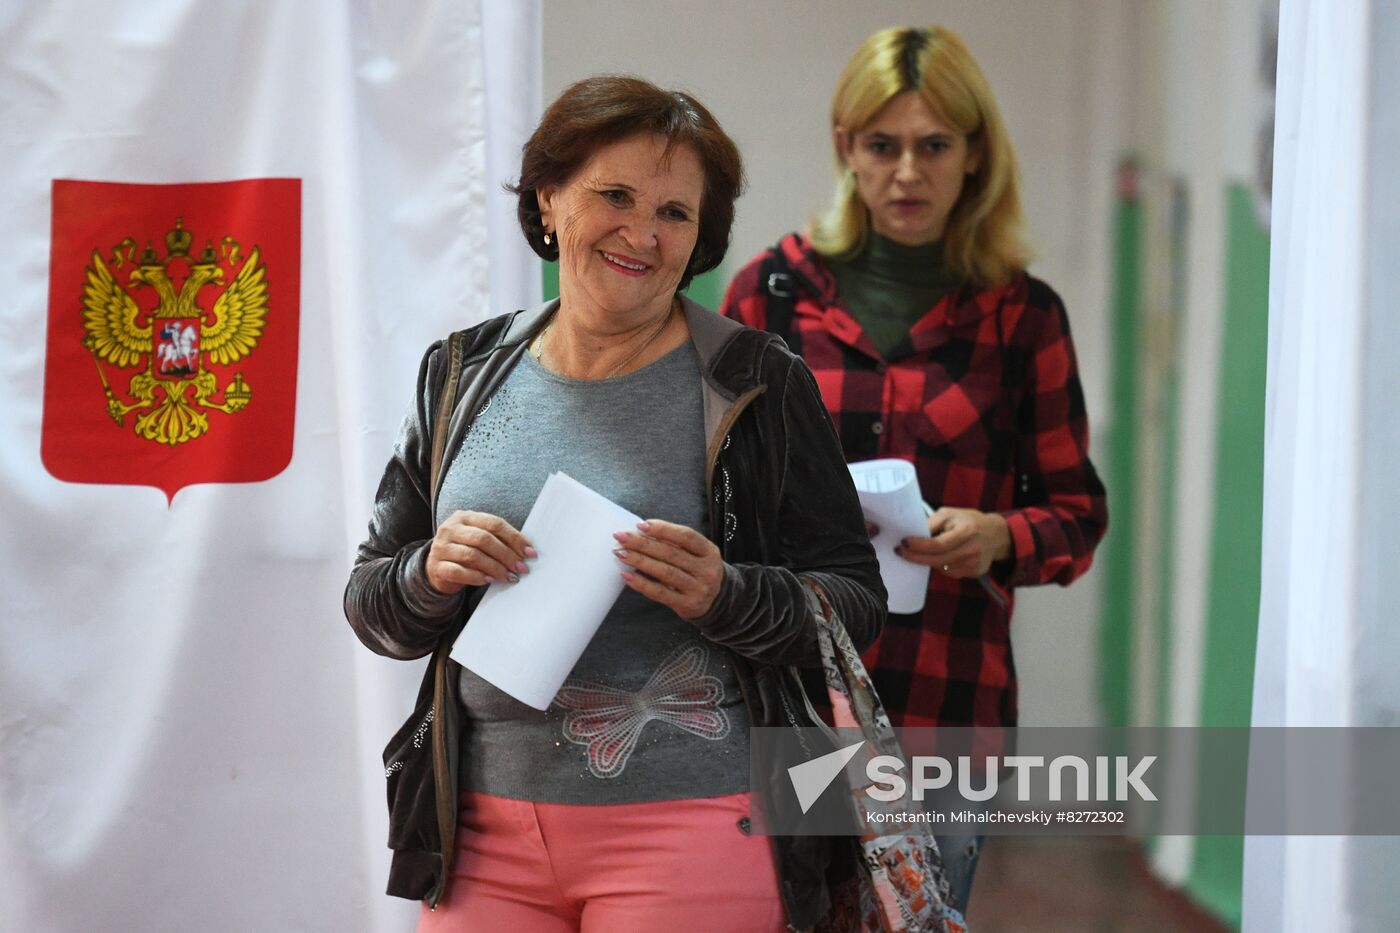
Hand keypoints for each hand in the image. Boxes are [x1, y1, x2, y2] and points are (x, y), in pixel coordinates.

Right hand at [426, 510, 534, 594]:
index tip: (530, 552)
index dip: (514, 538)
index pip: (494, 523)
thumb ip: (497, 540)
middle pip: (484, 539)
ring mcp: (441, 547)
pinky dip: (476, 577)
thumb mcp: (478, 540)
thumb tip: (526, 551)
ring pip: (472, 555)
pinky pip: (458, 571)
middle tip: (521, 567)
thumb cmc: (465, 552)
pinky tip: (489, 581)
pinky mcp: (436, 566)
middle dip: (506, 554)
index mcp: (465, 517)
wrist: (436, 568)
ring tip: (509, 577)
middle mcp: (451, 529)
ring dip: (495, 568)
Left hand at [613, 519, 724, 619]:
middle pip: (672, 553)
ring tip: (621, 553)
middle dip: (643, 544)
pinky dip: (642, 583)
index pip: (686, 536)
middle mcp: (707, 570)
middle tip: (622, 537)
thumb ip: (676, 544)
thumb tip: (642, 531)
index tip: (641, 525)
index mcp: (709, 551)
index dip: (663, 529)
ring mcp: (698, 588)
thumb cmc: (698, 571)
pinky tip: (628, 575)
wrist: (717, 601)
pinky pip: (660, 593)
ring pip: (665, 572)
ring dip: (640, 561)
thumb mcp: (697, 554)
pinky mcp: (687, 604)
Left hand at [896, 507, 1011, 577]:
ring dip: (928, 561)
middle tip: (900, 551)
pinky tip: (941, 556)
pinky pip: (950, 572)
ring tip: (921, 551)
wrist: (995, 535)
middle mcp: (972, 550)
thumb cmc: (968, 521)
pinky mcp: (974, 573)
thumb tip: (911, 533)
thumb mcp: (950, 514)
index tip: (903, 542)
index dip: (918, 546)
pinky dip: (941, 565)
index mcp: (966, 531)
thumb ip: (931, 523)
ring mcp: (974, 564)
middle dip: (915, 557)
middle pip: (937, 560)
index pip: (938, 544)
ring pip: (941, 568)